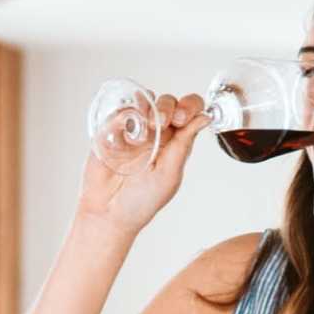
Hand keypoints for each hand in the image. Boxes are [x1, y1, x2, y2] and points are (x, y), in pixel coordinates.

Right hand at [82, 90, 207, 232]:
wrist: (108, 213)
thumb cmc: (142, 201)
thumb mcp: (169, 174)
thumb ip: (183, 145)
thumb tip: (205, 118)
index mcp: (175, 142)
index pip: (189, 112)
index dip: (189, 107)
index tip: (182, 119)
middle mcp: (156, 132)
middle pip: (168, 102)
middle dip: (168, 106)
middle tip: (163, 122)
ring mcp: (133, 130)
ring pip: (144, 101)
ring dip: (148, 105)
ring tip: (146, 124)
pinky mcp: (111, 130)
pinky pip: (118, 110)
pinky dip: (123, 112)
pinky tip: (124, 127)